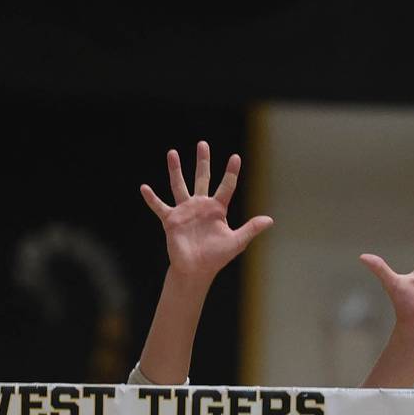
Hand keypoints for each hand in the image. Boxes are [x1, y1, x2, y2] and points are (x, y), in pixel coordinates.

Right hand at [141, 142, 272, 280]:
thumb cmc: (216, 257)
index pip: (226, 186)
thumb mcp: (236, 242)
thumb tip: (270, 220)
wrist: (195, 270)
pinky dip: (152, 198)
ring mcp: (185, 211)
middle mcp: (201, 205)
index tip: (235, 157)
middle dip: (203, 161)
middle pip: (202, 177)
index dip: (231, 172)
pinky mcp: (171, 220)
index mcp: (217, 209)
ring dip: (176, 170)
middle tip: (203, 144)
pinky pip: (160, 206)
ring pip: (179, 185)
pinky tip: (144, 187)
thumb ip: (250, 229)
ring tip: (172, 153)